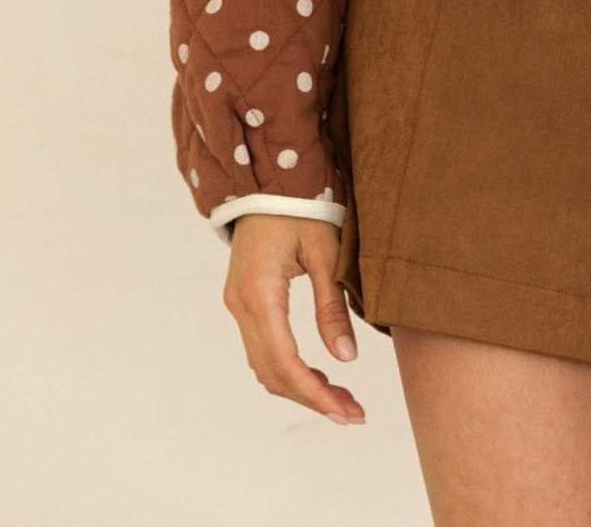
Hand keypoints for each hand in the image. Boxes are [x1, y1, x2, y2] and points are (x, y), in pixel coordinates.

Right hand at [223, 214, 365, 424]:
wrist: (268, 178)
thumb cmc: (301, 205)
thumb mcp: (326, 252)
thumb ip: (332, 306)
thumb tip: (346, 360)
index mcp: (260, 293)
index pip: (285, 362)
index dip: (315, 394)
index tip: (346, 412)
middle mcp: (241, 304)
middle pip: (272, 372)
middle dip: (312, 397)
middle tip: (353, 413)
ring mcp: (237, 303)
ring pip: (264, 365)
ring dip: (300, 387)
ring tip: (342, 399)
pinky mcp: (243, 300)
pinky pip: (261, 348)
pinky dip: (287, 368)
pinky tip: (317, 374)